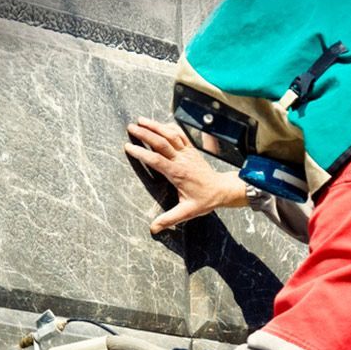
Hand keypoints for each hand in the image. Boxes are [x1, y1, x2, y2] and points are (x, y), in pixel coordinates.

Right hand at [125, 117, 248, 233]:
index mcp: (178, 173)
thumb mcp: (187, 212)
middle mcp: (182, 160)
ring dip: (155, 126)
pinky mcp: (191, 150)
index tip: (128, 147)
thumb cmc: (204, 201)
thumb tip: (153, 229)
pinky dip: (169, 127)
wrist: (222, 190)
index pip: (156, 160)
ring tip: (140, 120)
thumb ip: (169, 219)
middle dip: (145, 133)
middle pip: (161, 142)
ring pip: (170, 135)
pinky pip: (179, 135)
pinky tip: (159, 124)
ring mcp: (187, 153)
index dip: (141, 153)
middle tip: (130, 127)